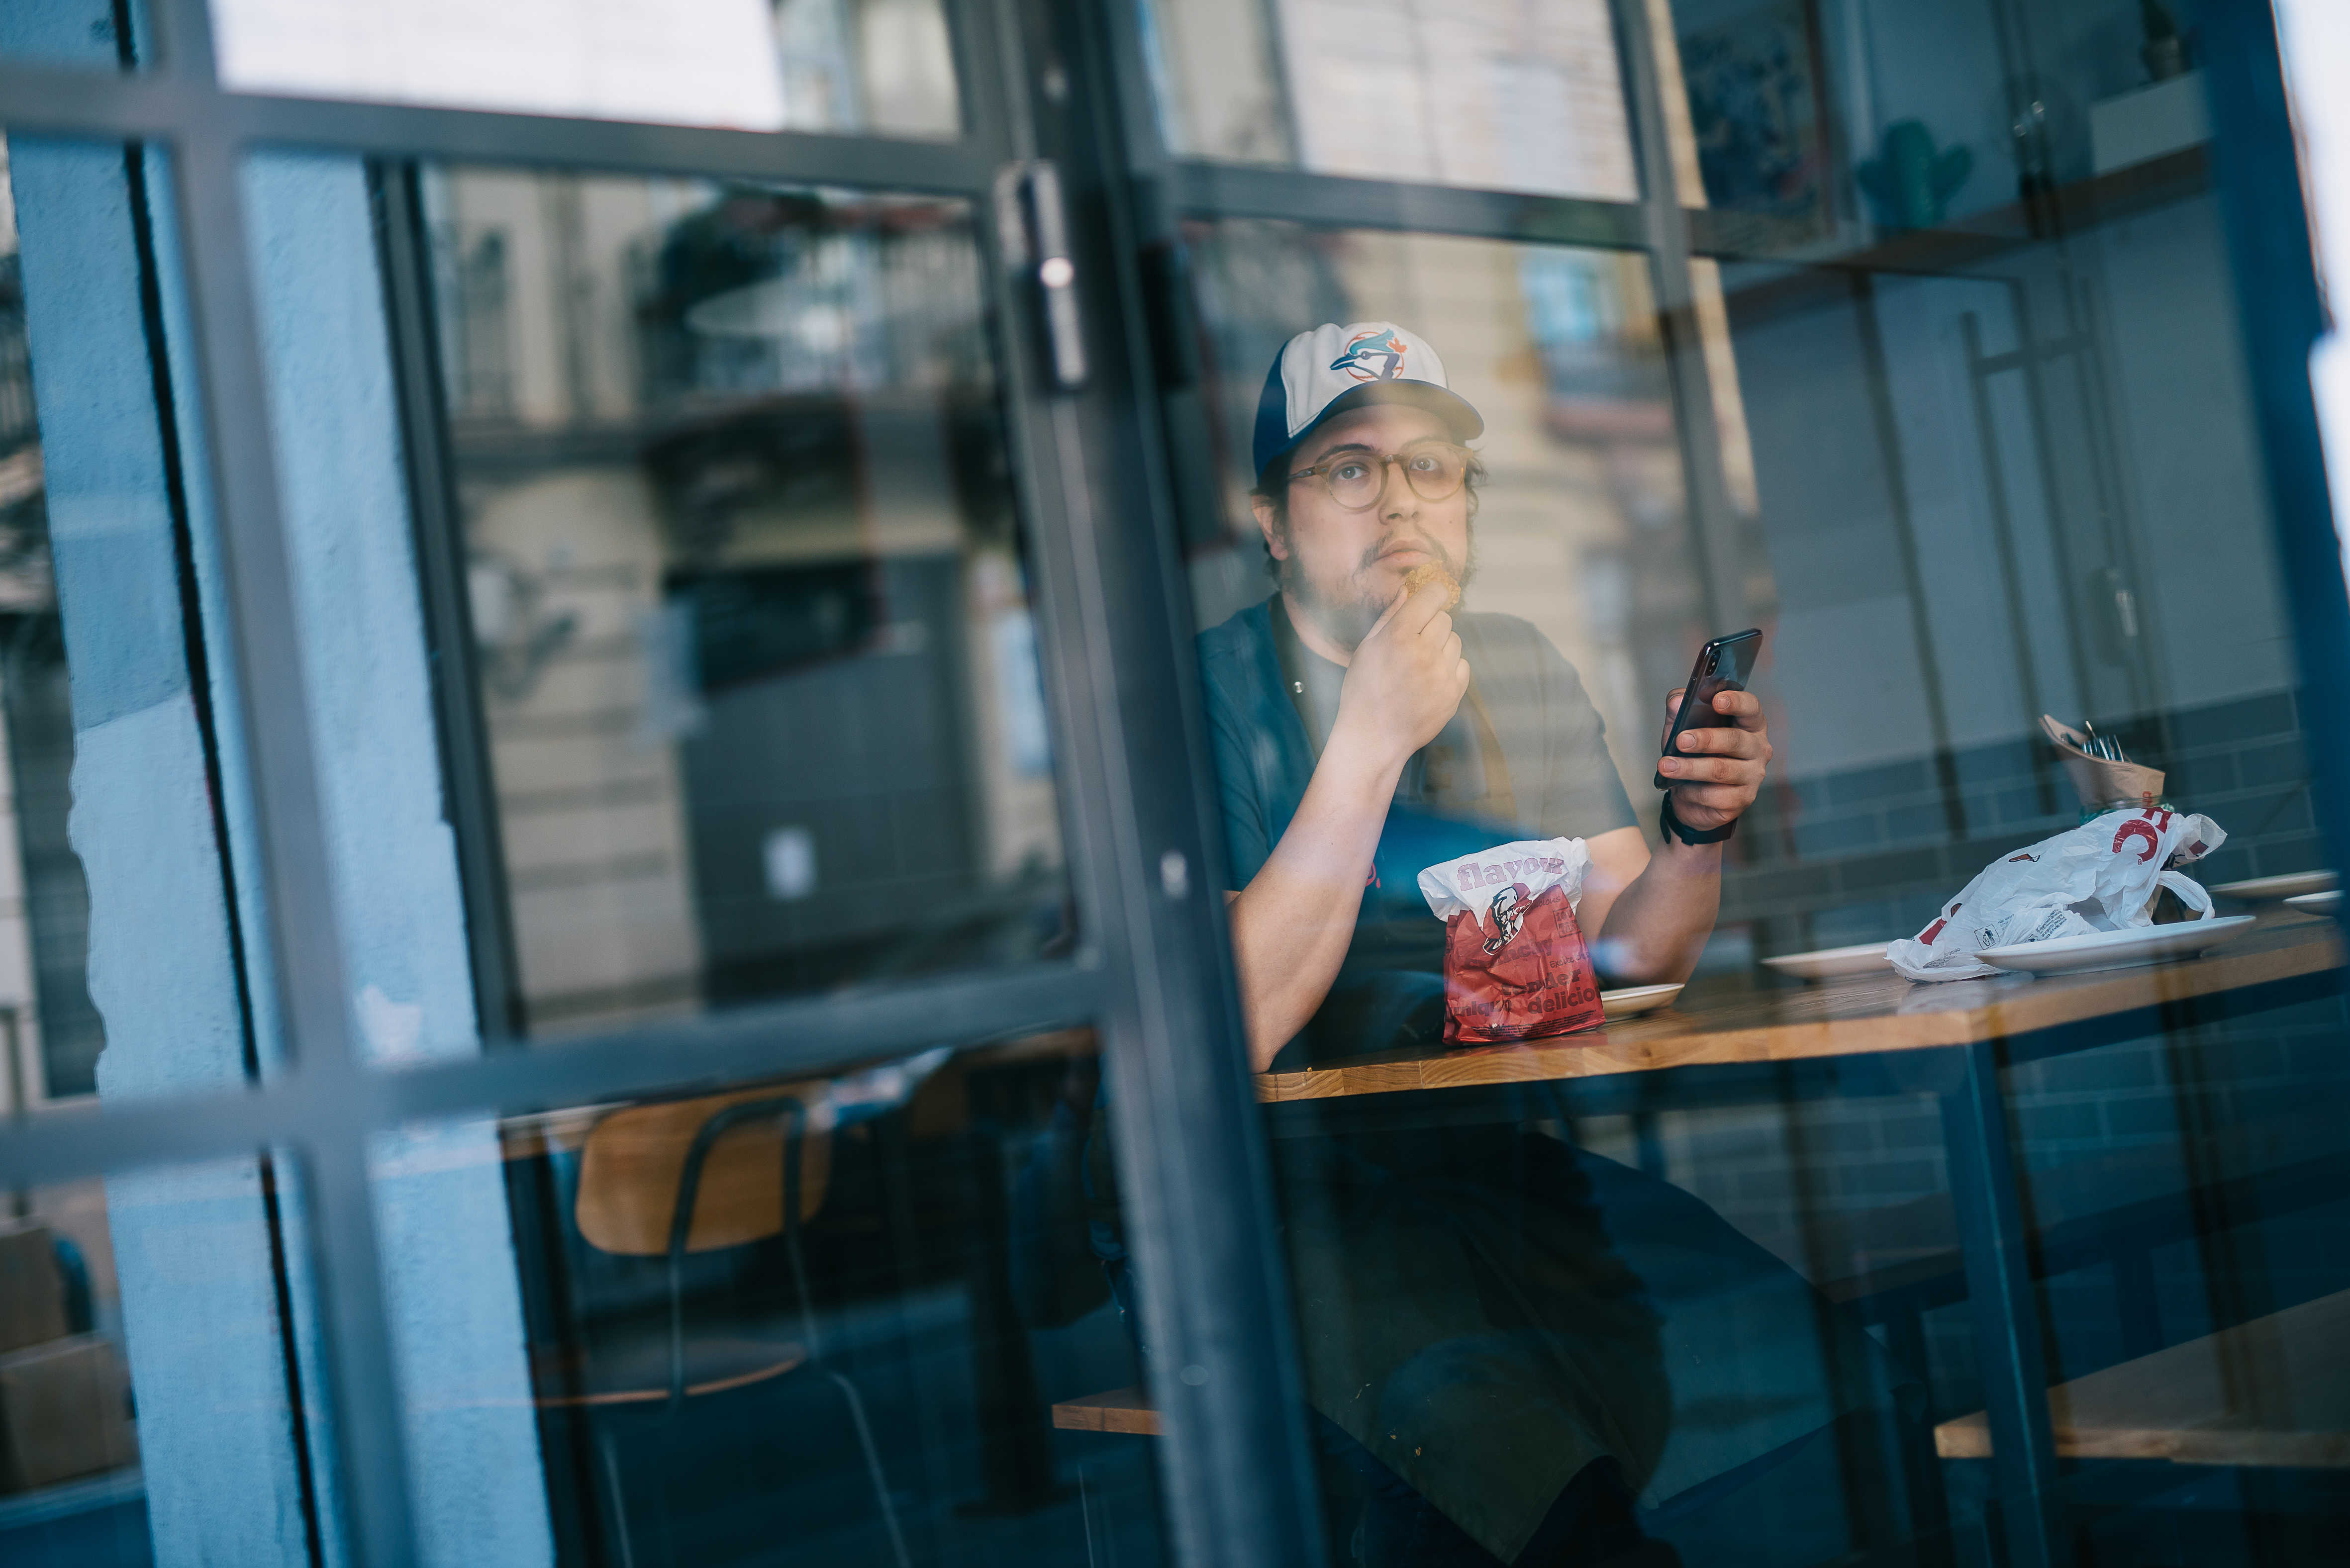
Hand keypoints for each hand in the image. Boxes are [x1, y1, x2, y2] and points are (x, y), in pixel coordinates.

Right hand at [1332, 579, 1469, 769]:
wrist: (1373, 738)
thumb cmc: (1363, 691)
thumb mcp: (1367, 649)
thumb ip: (1389, 617)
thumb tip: (1408, 590)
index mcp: (1399, 636)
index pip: (1433, 596)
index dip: (1431, 594)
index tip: (1427, 600)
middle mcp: (1424, 653)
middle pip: (1445, 619)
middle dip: (1431, 625)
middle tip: (1413, 643)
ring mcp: (1442, 675)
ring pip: (1455, 641)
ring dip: (1441, 646)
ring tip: (1420, 664)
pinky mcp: (1453, 694)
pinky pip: (1462, 665)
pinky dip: (1449, 668)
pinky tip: (1429, 680)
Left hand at [1658, 688, 1771, 832]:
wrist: (1691, 795)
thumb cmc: (1694, 754)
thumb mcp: (1683, 728)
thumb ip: (1680, 711)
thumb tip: (1677, 701)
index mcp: (1748, 723)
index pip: (1751, 707)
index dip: (1736, 702)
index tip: (1716, 700)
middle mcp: (1757, 748)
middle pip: (1735, 740)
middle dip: (1705, 739)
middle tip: (1681, 740)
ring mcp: (1753, 775)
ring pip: (1722, 770)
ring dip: (1690, 768)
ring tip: (1666, 766)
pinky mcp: (1743, 799)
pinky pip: (1715, 795)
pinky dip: (1693, 791)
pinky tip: (1682, 789)